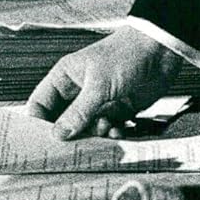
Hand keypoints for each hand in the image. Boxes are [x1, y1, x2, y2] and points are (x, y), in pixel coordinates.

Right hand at [26, 26, 183, 138]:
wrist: (162, 51)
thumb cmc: (127, 55)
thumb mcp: (99, 84)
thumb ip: (78, 112)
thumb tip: (58, 135)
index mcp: (66, 77)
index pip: (41, 103)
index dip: (37, 123)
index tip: (39, 144)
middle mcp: (80, 90)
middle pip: (62, 121)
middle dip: (68, 135)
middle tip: (73, 148)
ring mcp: (98, 101)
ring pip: (85, 129)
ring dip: (94, 134)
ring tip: (105, 128)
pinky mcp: (117, 110)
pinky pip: (107, 130)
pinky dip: (111, 134)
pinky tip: (119, 129)